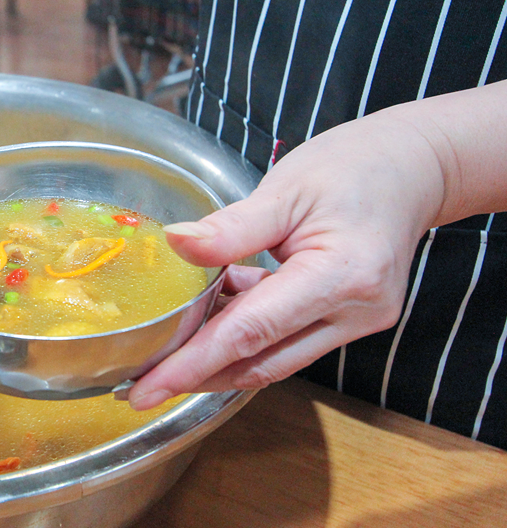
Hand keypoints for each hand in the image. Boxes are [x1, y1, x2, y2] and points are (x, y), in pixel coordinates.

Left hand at [125, 108, 449, 409]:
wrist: (412, 168)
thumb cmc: (353, 168)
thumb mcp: (285, 189)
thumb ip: (231, 227)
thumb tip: (176, 243)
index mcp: (341, 276)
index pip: (251, 333)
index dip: (194, 362)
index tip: (148, 386)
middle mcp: (355, 312)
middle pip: (261, 360)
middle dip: (199, 375)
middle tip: (142, 385)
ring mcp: (357, 322)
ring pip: (273, 358)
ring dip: (220, 359)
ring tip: (167, 352)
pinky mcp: (350, 321)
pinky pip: (288, 339)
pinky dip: (247, 335)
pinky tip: (213, 315)